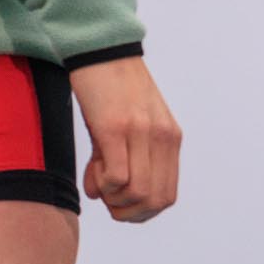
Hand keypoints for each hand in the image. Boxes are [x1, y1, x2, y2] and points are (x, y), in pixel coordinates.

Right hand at [68, 56, 180, 221]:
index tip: (117, 200)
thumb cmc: (112, 93)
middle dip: (126, 211)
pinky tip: (92, 167)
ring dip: (112, 198)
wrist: (102, 52)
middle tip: (105, 194)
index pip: (166, 196)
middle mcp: (162, 137)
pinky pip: (117, 176)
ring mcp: (141, 132)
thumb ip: (126, 160)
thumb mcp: (130, 127)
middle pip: (155, 201)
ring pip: (138, 193)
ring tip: (97, 177)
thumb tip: (104, 195)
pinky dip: (102, 185)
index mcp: (170, 138)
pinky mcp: (114, 128)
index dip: (140, 211)